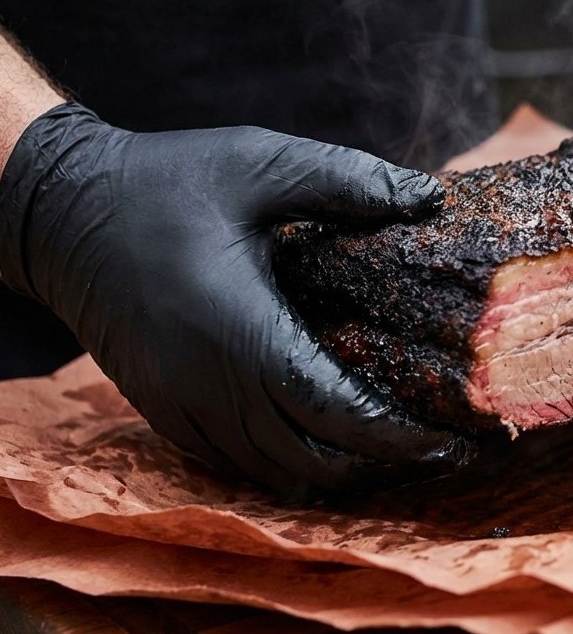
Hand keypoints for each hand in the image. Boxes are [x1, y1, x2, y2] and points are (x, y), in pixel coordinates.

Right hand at [0, 104, 472, 494]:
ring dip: (337, 470)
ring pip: (274, 472)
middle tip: (441, 450)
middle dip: (382, 464)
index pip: (335, 413)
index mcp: (240, 330)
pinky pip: (236, 462)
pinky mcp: (163, 411)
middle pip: (313, 459)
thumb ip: (346, 179)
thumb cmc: (165, 181)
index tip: (450, 440)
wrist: (59, 210)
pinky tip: (327, 443)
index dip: (398, 438)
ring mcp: (181, 406)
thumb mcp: (259, 161)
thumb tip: (430, 195)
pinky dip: (288, 464)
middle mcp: (209, 385)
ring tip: (395, 453)